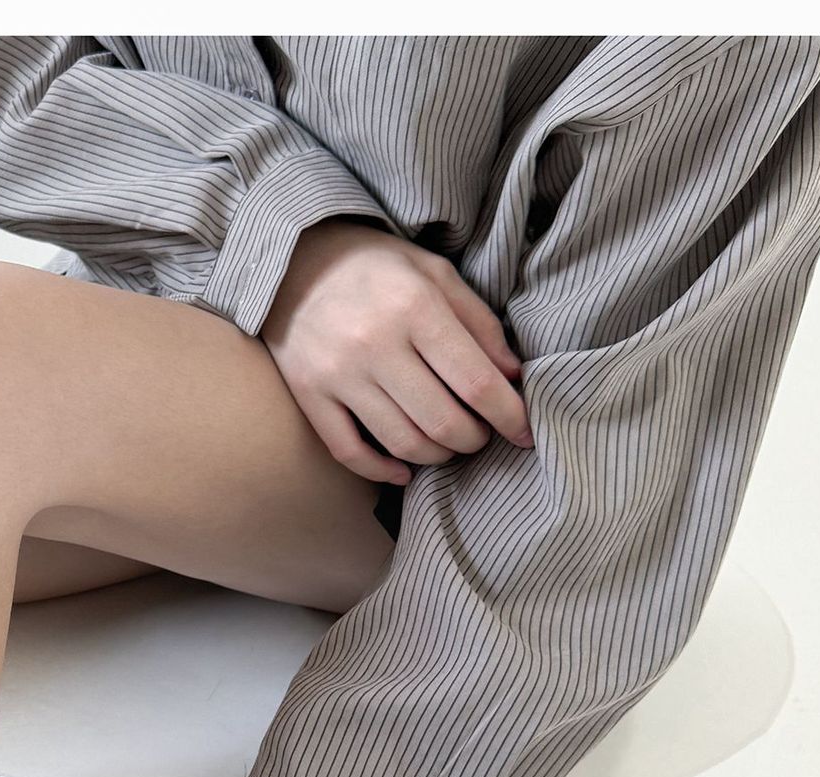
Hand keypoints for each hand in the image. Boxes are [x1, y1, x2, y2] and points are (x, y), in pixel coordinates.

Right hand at [263, 217, 531, 484]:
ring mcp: (339, 375)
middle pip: (442, 421)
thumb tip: (512, 377)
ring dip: (436, 455)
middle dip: (473, 439)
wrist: (295, 262)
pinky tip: (402, 471)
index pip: (476, 382)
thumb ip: (478, 323)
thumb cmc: (377, 268)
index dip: (508, 415)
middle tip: (480, 434)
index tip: (525, 432)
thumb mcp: (436, 274)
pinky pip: (349, 452)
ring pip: (402, 442)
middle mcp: (376, 345)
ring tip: (447, 444)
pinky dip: (382, 471)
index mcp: (416, 307)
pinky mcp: (310, 396)